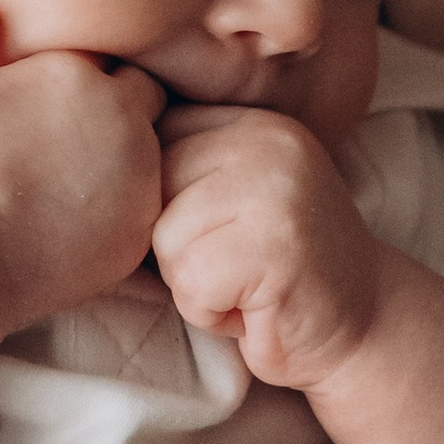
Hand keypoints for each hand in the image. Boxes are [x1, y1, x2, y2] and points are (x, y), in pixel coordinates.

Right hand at [0, 0, 163, 331]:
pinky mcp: (135, 236)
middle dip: (111, 102)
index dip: (73, 68)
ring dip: (118, 155)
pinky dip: (116, 209)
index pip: (101, 50)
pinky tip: (71, 218)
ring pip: (144, 153)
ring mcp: (138, 182)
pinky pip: (139, 210)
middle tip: (58, 132)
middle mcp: (124, 121)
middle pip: (138, 94)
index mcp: (78, 73)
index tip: (40, 94)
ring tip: (63, 176)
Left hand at [153, 109, 382, 392]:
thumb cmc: (273, 272)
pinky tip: (257, 307)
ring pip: (166, 239)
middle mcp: (266, 138)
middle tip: (235, 263)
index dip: (164, 207)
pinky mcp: (279, 242)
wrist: (365, 324)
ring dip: (194, 283)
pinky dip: (214, 312)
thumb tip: (78, 167)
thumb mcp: (227, 200)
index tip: (218, 232)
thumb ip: (178, 170)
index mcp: (248, 119)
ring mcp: (277, 186)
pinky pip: (193, 282)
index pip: (149, 144)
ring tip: (246, 284)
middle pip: (150, 190)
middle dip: (176, 246)